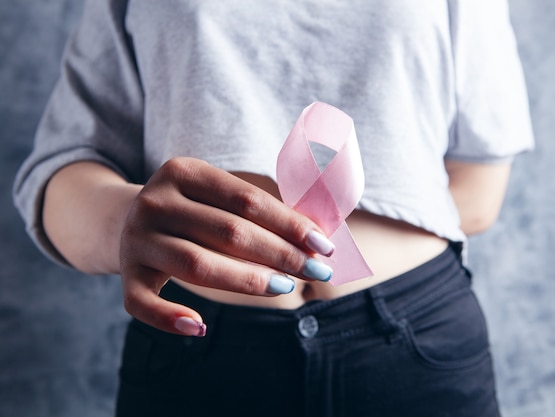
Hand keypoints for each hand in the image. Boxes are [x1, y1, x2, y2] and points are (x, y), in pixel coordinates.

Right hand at [120, 157, 334, 335]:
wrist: (126, 219)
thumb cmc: (193, 210)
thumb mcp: (216, 196)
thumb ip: (256, 212)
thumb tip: (315, 240)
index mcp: (183, 172)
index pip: (246, 199)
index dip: (289, 223)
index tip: (323, 245)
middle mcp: (155, 202)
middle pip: (228, 232)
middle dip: (280, 254)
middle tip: (315, 271)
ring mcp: (137, 239)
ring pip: (196, 265)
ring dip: (247, 280)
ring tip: (285, 287)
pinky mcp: (126, 274)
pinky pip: (142, 303)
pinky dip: (169, 318)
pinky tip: (200, 327)